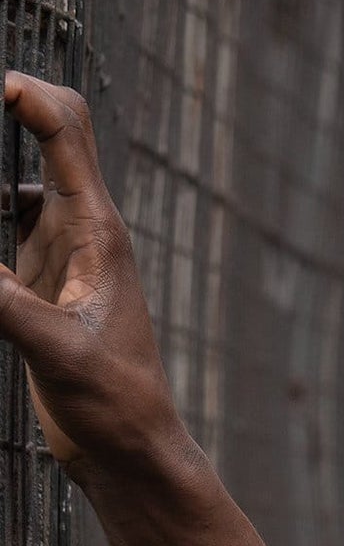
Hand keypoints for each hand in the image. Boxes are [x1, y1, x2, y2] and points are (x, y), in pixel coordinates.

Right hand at [0, 73, 181, 468]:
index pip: (68, 133)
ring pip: (18, 181)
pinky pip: (6, 224)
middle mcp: (82, 230)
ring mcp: (61, 252)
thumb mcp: (55, 351)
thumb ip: (2, 303)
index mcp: (97, 231)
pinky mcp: (41, 281)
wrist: (130, 450)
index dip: (29, 95)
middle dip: (15, 104)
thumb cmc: (115, 404)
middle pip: (56, 134)